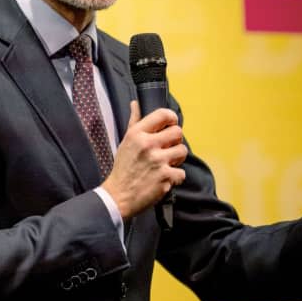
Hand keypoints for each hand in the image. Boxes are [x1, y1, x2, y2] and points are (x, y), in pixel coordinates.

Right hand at [102, 101, 187, 219]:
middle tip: (168, 149)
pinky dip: (175, 178)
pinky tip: (164, 179)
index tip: (171, 125)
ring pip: (182, 151)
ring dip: (177, 159)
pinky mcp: (165, 177)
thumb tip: (135, 104)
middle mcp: (148, 144)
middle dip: (175, 141)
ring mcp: (158, 161)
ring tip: (166, 164)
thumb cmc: (123, 168)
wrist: (118, 196)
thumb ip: (134, 122)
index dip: (172, 119)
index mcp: (137, 134)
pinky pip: (181, 173)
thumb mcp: (125, 142)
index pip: (163, 115)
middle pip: (178, 132)